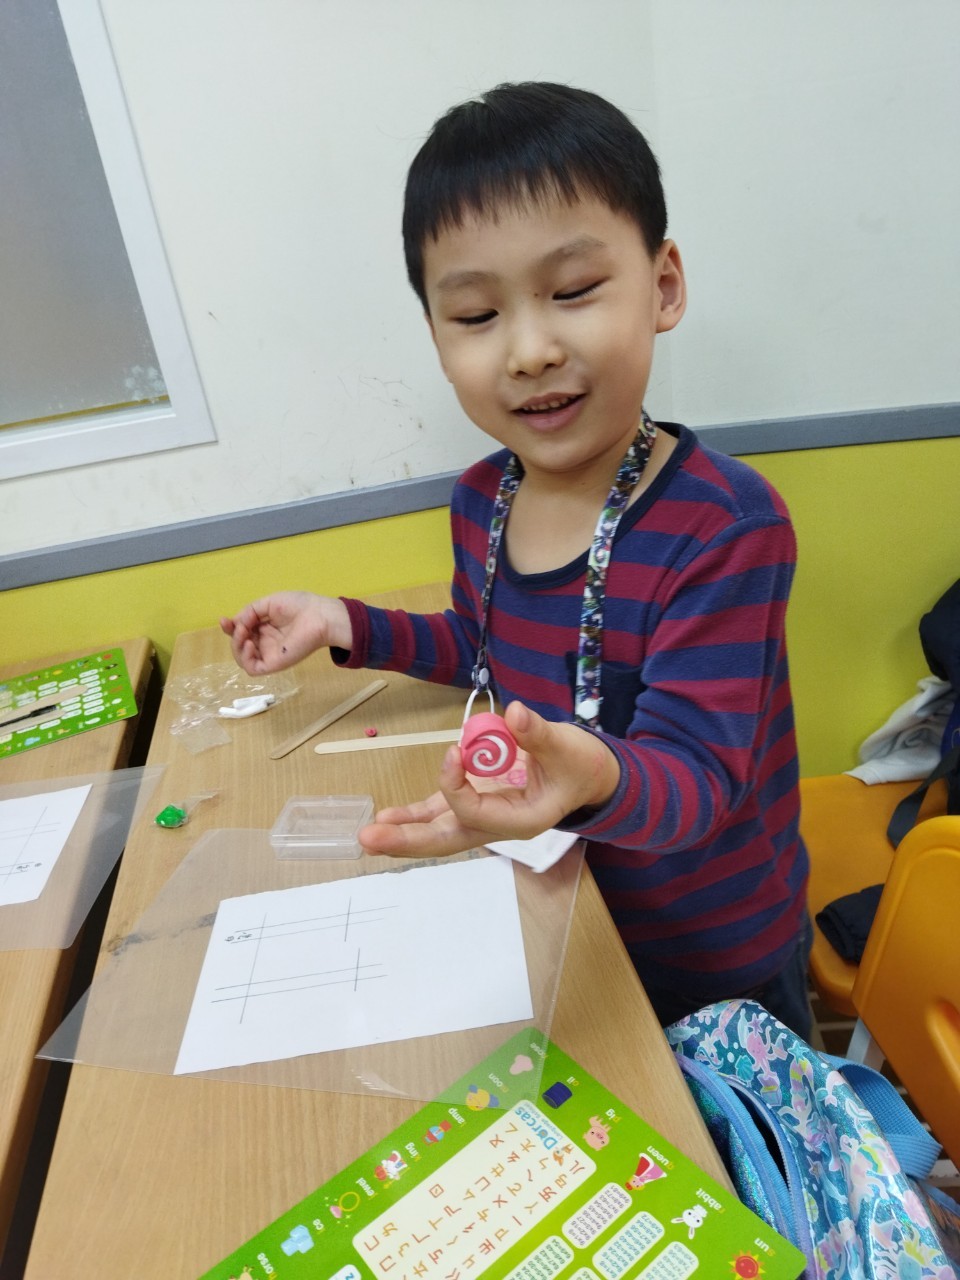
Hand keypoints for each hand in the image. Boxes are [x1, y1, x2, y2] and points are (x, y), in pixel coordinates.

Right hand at [219, 591, 351, 673]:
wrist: (318, 616)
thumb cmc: (298, 606)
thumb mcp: (269, 603)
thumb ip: (250, 612)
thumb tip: (236, 623)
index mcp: (264, 627)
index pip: (241, 631)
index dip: (230, 627)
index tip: (224, 620)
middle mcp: (265, 642)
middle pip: (239, 644)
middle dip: (233, 635)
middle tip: (240, 627)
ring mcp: (268, 654)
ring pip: (242, 658)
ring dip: (236, 645)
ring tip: (245, 634)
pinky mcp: (274, 664)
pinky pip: (252, 668)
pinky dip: (245, 658)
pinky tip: (251, 645)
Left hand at [359, 701, 620, 858]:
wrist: (590, 777)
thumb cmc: (581, 765)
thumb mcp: (567, 747)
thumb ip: (538, 734)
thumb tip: (514, 714)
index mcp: (520, 820)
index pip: (475, 811)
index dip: (456, 783)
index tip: (454, 750)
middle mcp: (496, 825)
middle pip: (446, 840)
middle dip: (407, 840)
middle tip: (369, 837)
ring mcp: (483, 816)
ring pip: (439, 831)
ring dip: (404, 831)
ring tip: (369, 833)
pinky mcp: (476, 802)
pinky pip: (442, 813)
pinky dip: (416, 815)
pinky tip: (389, 815)